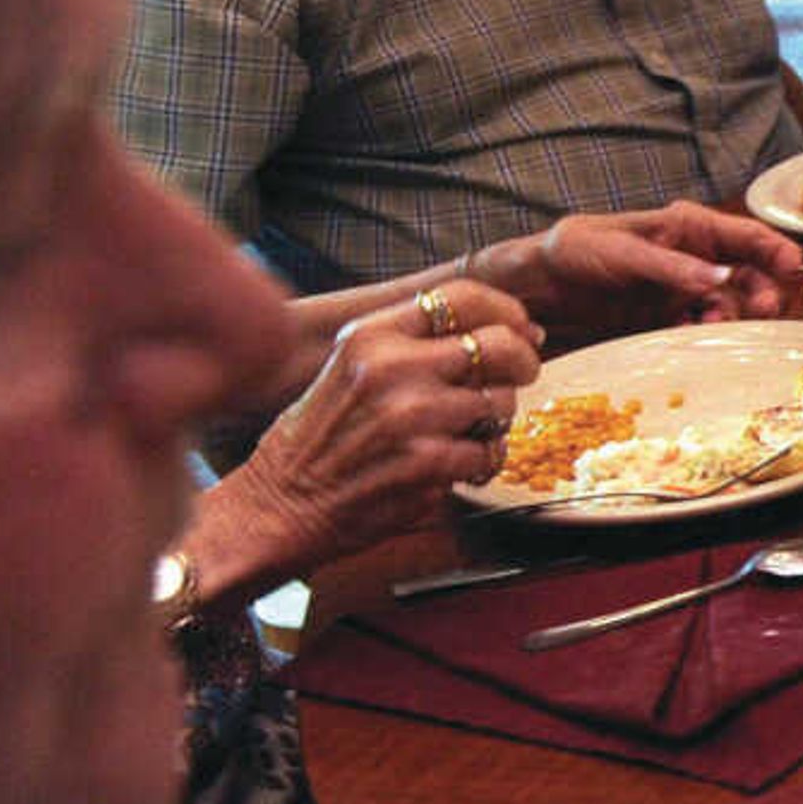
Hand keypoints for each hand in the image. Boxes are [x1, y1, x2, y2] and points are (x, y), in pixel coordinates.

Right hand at [216, 284, 545, 585]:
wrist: (279, 506)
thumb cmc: (320, 440)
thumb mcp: (351, 368)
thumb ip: (414, 343)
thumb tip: (506, 327)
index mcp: (370, 337)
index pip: (460, 297)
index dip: (506, 310)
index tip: (523, 327)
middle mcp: (391, 368)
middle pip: (499, 343)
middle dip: (523, 359)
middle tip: (522, 375)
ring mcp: (411, 415)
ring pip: (502, 400)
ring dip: (496, 419)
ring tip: (462, 432)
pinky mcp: (427, 461)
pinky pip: (491, 450)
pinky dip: (483, 460)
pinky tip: (454, 466)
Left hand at [486, 204, 802, 342]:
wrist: (542, 284)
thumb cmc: (579, 249)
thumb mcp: (625, 251)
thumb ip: (673, 266)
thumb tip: (721, 278)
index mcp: (688, 227)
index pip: (745, 235)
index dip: (775, 248)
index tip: (793, 266)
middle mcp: (695, 257)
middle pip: (749, 273)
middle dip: (762, 290)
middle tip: (765, 309)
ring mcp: (684, 288)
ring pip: (731, 302)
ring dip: (734, 314)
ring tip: (719, 324)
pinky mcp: (670, 316)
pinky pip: (703, 325)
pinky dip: (707, 331)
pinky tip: (697, 334)